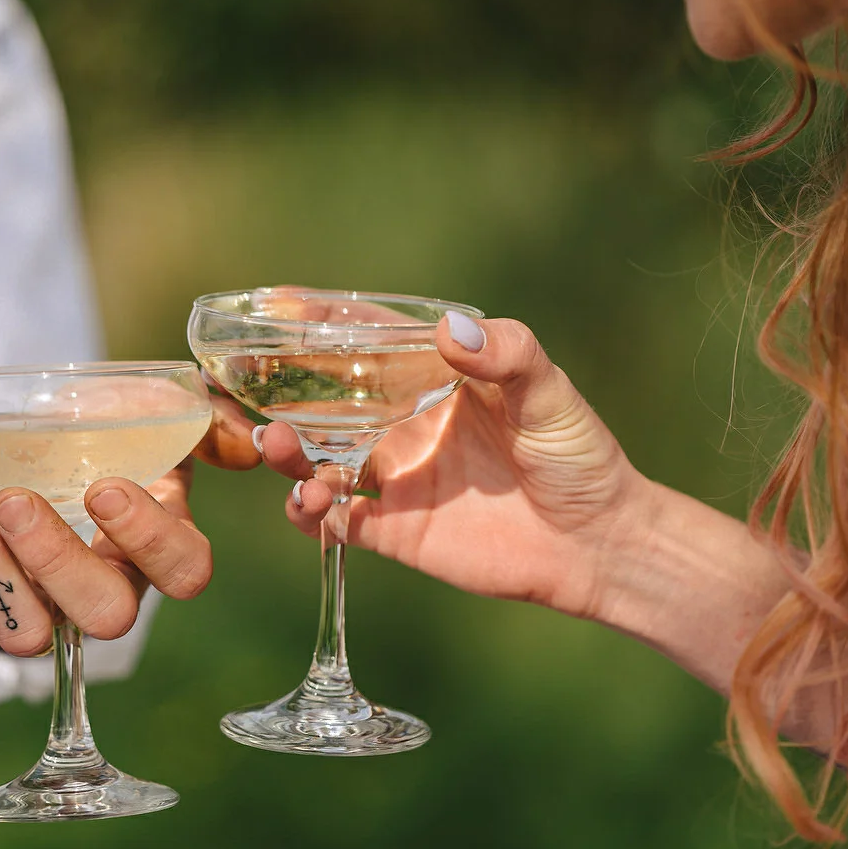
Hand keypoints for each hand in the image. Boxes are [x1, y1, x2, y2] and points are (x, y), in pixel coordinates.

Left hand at [0, 396, 260, 654]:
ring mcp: (42, 594)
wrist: (58, 425)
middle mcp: (107, 582)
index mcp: (162, 543)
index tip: (105, 487)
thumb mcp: (173, 417)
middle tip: (16, 500)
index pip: (180, 571)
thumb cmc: (124, 426)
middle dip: (53, 562)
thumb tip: (247, 445)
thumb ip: (215, 421)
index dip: (147, 541)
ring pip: (23, 627)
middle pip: (98, 615)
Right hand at [260, 313, 651, 619]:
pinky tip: (310, 505)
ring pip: (322, 462)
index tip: (278, 305)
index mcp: (436, 382)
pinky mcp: (400, 531)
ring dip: (291, 455)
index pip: (370, 343)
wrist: (598, 543)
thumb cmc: (579, 457)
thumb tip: (451, 330)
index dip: (323, 324)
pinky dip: (314, 514)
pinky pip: (340, 523)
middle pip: (329, 404)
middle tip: (249, 386)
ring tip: (278, 446)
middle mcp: (408, 426)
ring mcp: (401, 479)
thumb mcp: (549, 393)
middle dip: (285, 394)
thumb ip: (506, 356)